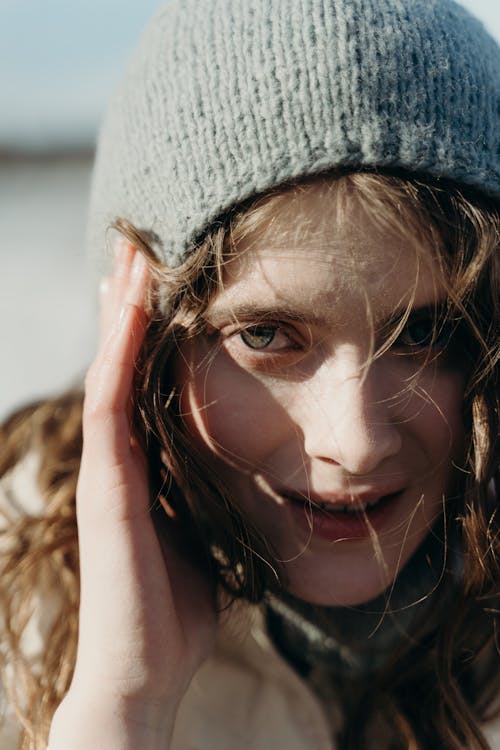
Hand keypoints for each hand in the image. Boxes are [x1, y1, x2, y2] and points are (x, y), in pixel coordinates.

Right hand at [49, 242, 215, 749]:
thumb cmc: (177, 605)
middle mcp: (118, 456)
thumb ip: (211, 492)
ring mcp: (107, 468)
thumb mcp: (207, 530)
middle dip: (128, 303)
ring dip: (122, 313)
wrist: (146, 670)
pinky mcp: (106, 486)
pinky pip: (111, 404)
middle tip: (138, 244)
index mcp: (143, 464)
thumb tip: (248, 469)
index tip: (160, 280)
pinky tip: (131, 311)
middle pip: (120, 363)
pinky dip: (119, 354)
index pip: (140, 380)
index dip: (145, 330)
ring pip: (110, 370)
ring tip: (131, 255)